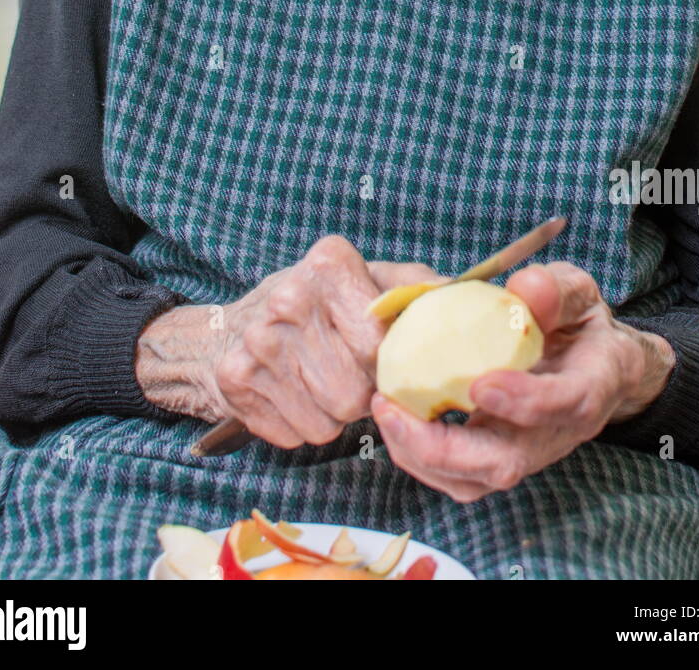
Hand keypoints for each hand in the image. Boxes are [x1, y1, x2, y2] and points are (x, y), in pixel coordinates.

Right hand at [135, 236, 441, 446]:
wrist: (226, 328)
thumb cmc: (314, 305)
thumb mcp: (366, 280)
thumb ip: (416, 290)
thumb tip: (472, 299)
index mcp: (330, 263)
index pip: (380, 344)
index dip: (387, 363)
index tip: (381, 357)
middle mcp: (288, 296)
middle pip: (355, 392)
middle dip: (360, 394)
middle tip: (347, 372)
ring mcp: (256, 341)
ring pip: (327, 422)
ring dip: (332, 415)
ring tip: (319, 380)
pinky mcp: (234, 380)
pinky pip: (295, 435)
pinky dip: (300, 425)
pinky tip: (290, 393)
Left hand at [370, 261, 675, 501]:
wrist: (597, 363)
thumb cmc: (581, 323)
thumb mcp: (578, 293)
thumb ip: (556, 290)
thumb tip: (526, 286)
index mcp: (589, 387)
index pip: (562, 405)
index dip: (524, 402)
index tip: (481, 384)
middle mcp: (556, 433)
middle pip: (505, 463)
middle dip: (443, 447)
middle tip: (392, 408)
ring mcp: (526, 452)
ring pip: (474, 479)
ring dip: (421, 454)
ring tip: (384, 410)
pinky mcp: (498, 456)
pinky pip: (458, 473)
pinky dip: (419, 452)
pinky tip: (392, 416)